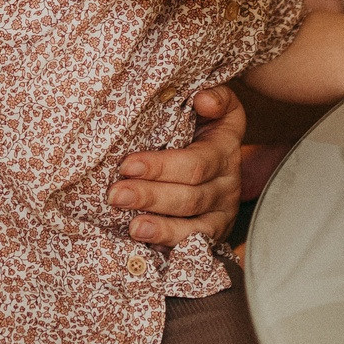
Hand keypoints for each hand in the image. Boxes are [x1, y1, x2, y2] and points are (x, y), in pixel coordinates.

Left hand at [109, 85, 243, 245]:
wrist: (221, 152)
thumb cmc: (204, 124)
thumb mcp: (216, 106)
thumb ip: (214, 98)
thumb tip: (202, 99)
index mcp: (225, 149)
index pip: (195, 163)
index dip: (161, 166)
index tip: (127, 165)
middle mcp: (227, 183)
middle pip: (190, 197)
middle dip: (151, 196)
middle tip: (115, 195)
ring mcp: (222, 213)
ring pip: (194, 226)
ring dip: (161, 228)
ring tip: (133, 227)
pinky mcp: (213, 234)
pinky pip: (195, 246)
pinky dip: (171, 246)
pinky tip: (147, 245)